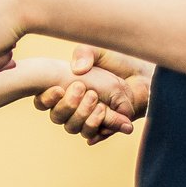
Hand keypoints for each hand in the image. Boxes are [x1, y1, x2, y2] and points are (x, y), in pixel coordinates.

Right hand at [36, 47, 152, 143]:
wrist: (142, 73)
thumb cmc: (117, 61)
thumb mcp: (98, 51)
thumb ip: (85, 54)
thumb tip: (77, 70)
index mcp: (64, 89)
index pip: (43, 101)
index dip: (46, 99)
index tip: (58, 89)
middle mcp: (72, 106)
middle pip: (58, 117)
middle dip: (69, 106)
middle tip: (85, 90)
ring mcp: (87, 118)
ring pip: (74, 128)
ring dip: (84, 118)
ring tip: (100, 105)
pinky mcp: (105, 127)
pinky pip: (95, 136)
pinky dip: (98, 131)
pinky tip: (104, 119)